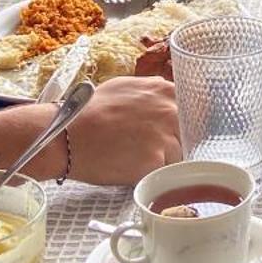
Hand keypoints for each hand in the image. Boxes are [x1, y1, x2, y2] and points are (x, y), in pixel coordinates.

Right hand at [56, 76, 184, 186]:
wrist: (68, 136)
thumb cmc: (88, 112)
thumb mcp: (123, 88)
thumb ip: (151, 92)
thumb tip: (165, 96)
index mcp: (164, 90)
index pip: (193, 108)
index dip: (185, 123)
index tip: (178, 131)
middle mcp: (170, 111)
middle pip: (190, 133)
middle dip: (177, 142)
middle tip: (153, 149)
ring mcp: (166, 136)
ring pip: (179, 154)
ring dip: (164, 160)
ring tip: (137, 159)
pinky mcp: (156, 161)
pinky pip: (164, 171)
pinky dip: (152, 174)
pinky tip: (132, 168)